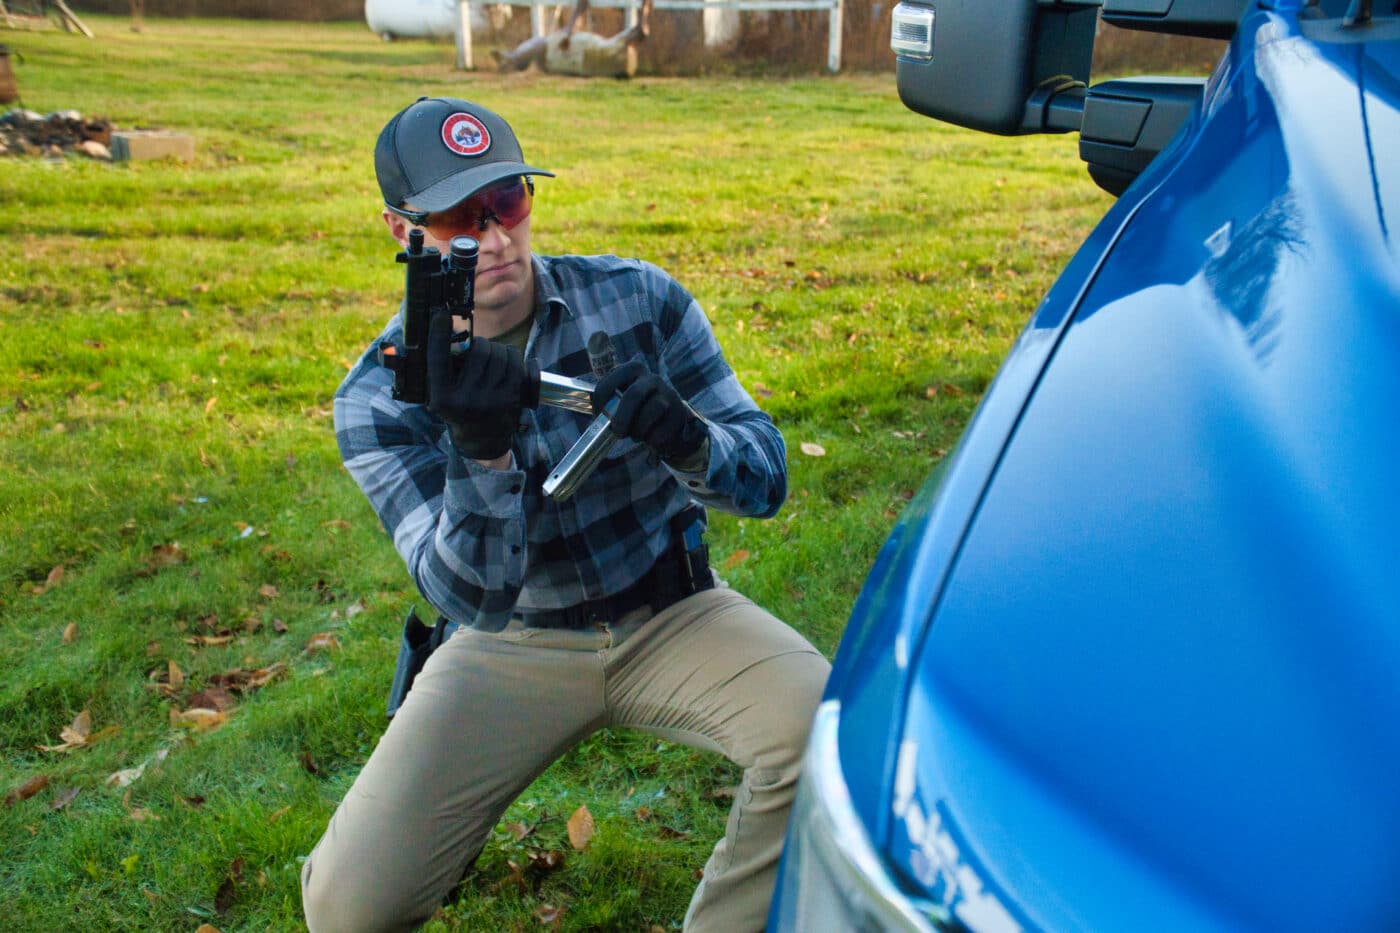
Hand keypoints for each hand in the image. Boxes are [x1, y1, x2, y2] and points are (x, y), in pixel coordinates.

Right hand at [426, 311, 528, 460]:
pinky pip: (515, 364)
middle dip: (480, 343)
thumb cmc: (457, 409)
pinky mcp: (511, 398)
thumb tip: (446, 334)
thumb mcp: (440, 394)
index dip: (438, 334)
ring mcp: (492, 400)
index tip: (440, 316)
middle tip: (478, 347)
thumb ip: (441, 369)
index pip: (438, 359)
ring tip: (491, 354)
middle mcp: (467, 400)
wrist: (481, 440)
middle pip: (479, 352)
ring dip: (497, 348)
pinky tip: (505, 361)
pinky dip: (511, 357)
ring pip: (500, 355)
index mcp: (442, 397)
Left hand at [591, 359, 706, 463]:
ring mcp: (668, 394)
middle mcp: (652, 378)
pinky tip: (651, 438)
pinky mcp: (679, 413)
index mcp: (633, 369)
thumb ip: (609, 404)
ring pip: (649, 413)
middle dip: (622, 418)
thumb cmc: (638, 409)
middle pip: (633, 395)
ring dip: (638, 430)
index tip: (600, 417)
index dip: (600, 403)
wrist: (669, 418)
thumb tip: (599, 418)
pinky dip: (651, 440)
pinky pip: (661, 431)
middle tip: (617, 432)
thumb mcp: (622, 398)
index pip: (609, 383)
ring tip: (636, 435)